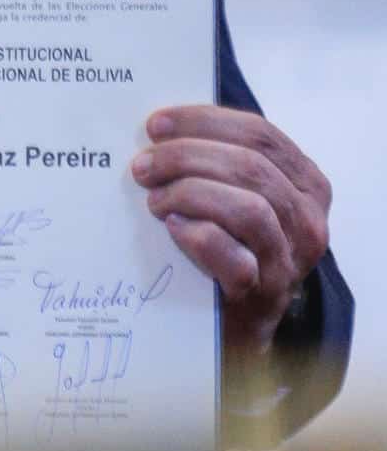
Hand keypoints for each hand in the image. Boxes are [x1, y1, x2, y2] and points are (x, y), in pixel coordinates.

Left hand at [130, 106, 331, 353]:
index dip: (205, 122)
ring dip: (190, 194)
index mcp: (306, 184)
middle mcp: (308, 218)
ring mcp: (290, 259)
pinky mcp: (265, 295)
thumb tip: (163, 129)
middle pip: (251, 166)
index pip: (260, 134)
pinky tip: (172, 228)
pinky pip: (236, 259)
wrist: (236, 328)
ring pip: (248, 208)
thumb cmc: (231, 251)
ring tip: (154, 200)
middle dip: (187, 156)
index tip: (156, 125)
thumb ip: (220, 165)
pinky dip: (199, 237)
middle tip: (143, 166)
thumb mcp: (238, 199)